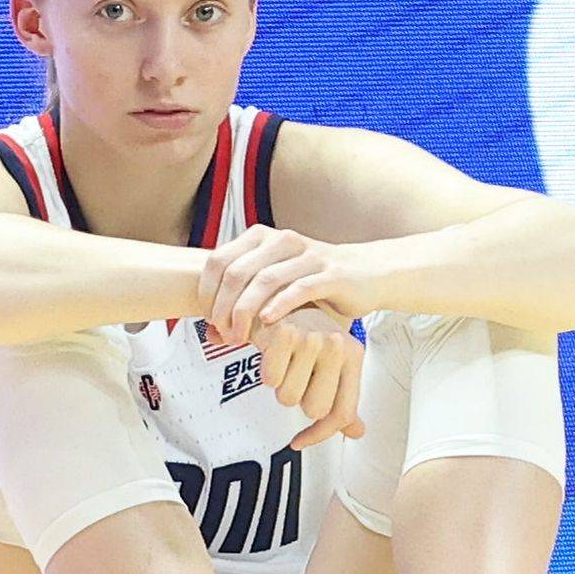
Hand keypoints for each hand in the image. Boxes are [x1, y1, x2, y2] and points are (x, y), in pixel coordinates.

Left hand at [198, 225, 379, 346]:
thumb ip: (243, 306)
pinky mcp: (330, 274)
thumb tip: (211, 334)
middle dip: (223, 308)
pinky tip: (268, 323)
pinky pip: (298, 289)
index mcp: (263, 237)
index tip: (210, 321)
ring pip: (264, 281)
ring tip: (241, 336)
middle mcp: (282, 241)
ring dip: (245, 312)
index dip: (207, 293)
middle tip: (224, 334)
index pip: (218, 261)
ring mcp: (308, 255)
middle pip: (237, 272)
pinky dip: (278, 307)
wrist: (367, 274)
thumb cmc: (316, 284)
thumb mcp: (276, 290)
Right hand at [234, 306, 366, 449]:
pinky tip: (270, 355)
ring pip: (290, 396)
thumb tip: (357, 432)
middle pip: (315, 409)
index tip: (300, 440)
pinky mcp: (286, 334)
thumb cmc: (303, 332)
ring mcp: (313, 339)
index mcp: (353, 355)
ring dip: (280, 386)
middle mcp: (338, 346)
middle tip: (294, 378)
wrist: (274, 298)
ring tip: (283, 362)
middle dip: (298, 401)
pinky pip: (271, 379)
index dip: (320, 434)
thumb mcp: (330, 365)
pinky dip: (266, 371)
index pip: (342, 412)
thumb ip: (342, 399)